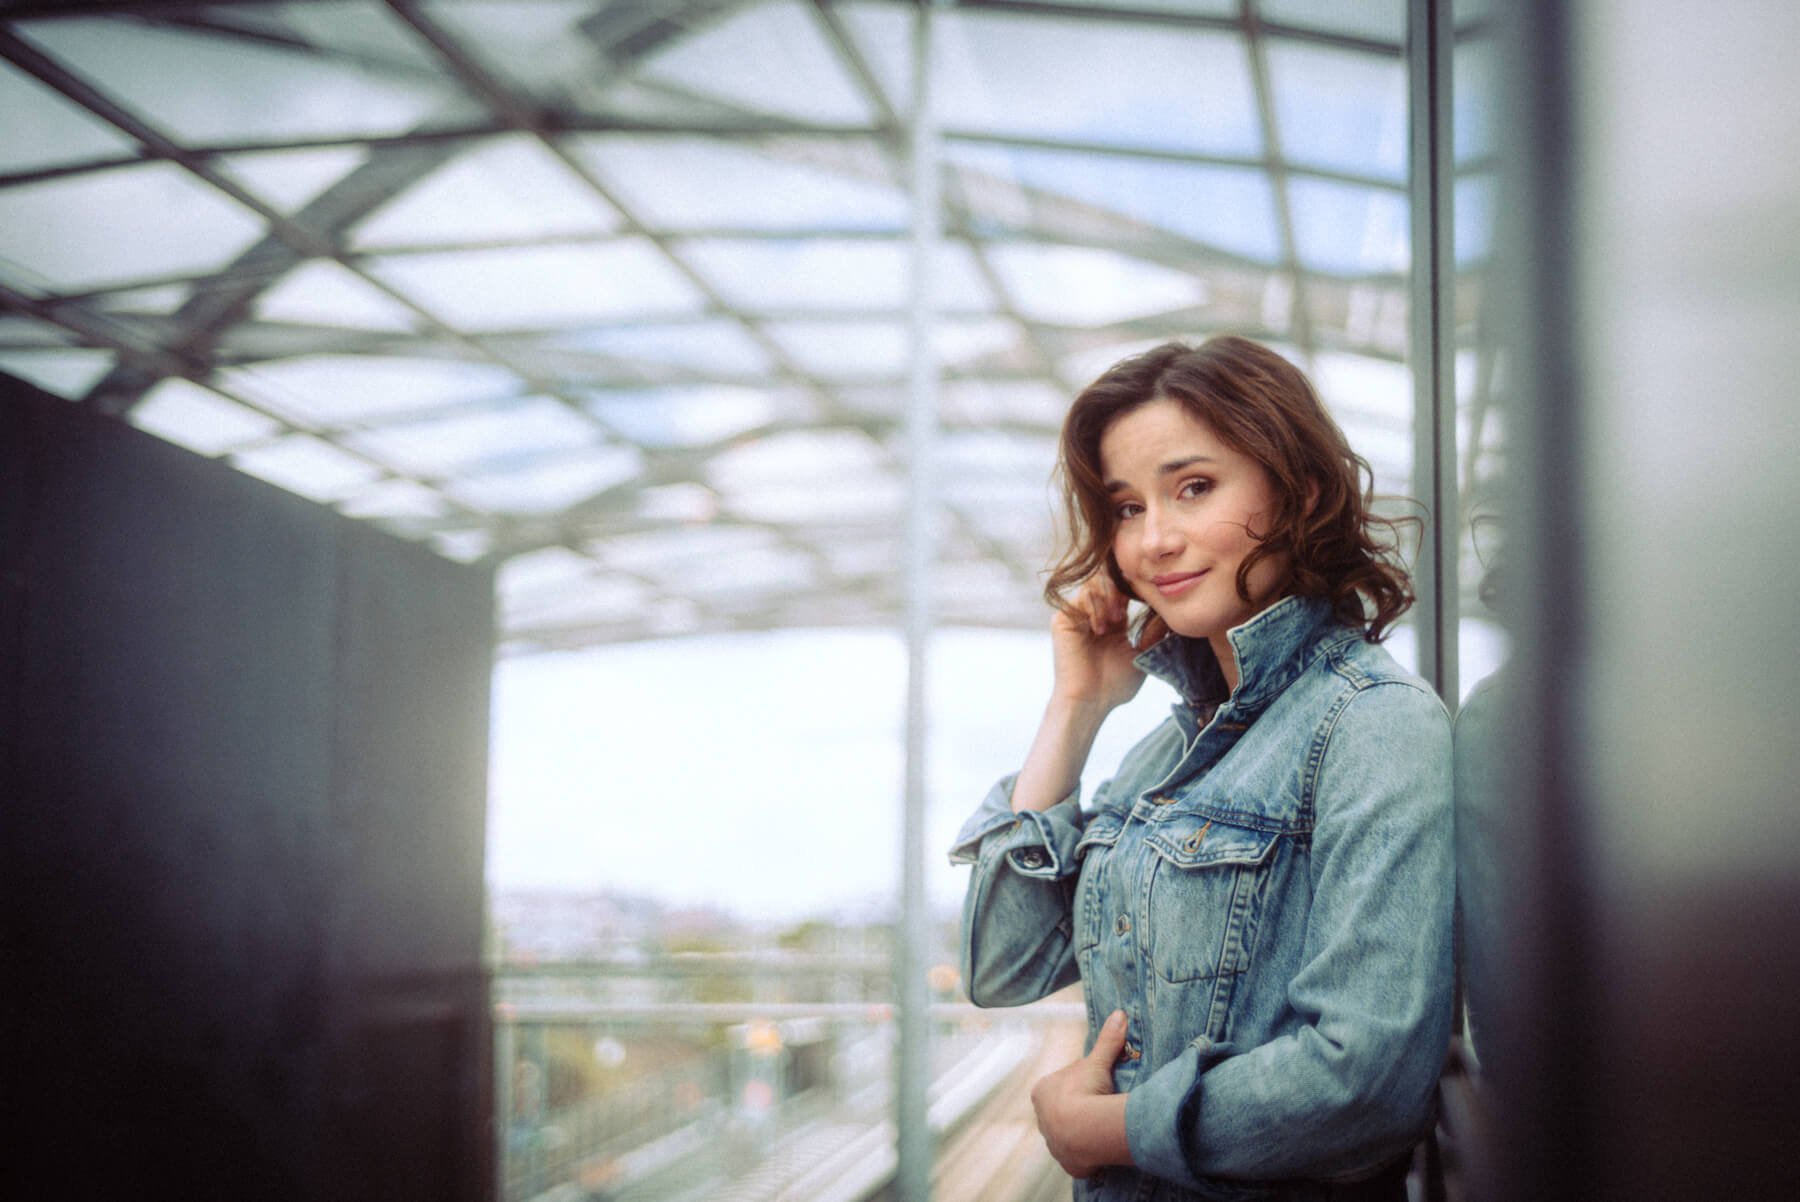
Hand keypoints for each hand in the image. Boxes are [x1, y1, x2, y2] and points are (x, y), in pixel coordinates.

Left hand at [1030, 1010, 1133, 1178]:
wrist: (1085, 1130)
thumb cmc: (1085, 1090)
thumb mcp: (1097, 1062)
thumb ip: (1107, 1040)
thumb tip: (1119, 1013)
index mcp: (1042, 1091)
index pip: (1064, 1084)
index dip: (1082, 1083)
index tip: (1098, 1084)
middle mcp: (1041, 1117)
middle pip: (1065, 1109)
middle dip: (1080, 1108)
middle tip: (1102, 1105)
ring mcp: (1052, 1141)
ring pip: (1069, 1133)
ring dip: (1084, 1131)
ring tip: (1103, 1128)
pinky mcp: (1066, 1161)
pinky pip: (1078, 1155)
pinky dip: (1088, 1154)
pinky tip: (1101, 1149)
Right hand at [1049, 576, 1167, 712]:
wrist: (1090, 702)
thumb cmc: (1114, 685)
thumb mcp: (1140, 654)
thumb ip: (1153, 632)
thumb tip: (1170, 613)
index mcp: (1112, 621)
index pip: (1124, 591)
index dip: (1136, 588)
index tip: (1150, 595)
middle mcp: (1094, 614)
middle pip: (1108, 580)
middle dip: (1122, 590)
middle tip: (1129, 610)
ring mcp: (1077, 615)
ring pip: (1096, 584)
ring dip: (1110, 598)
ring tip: (1116, 620)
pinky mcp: (1063, 619)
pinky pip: (1082, 597)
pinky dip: (1096, 607)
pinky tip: (1101, 628)